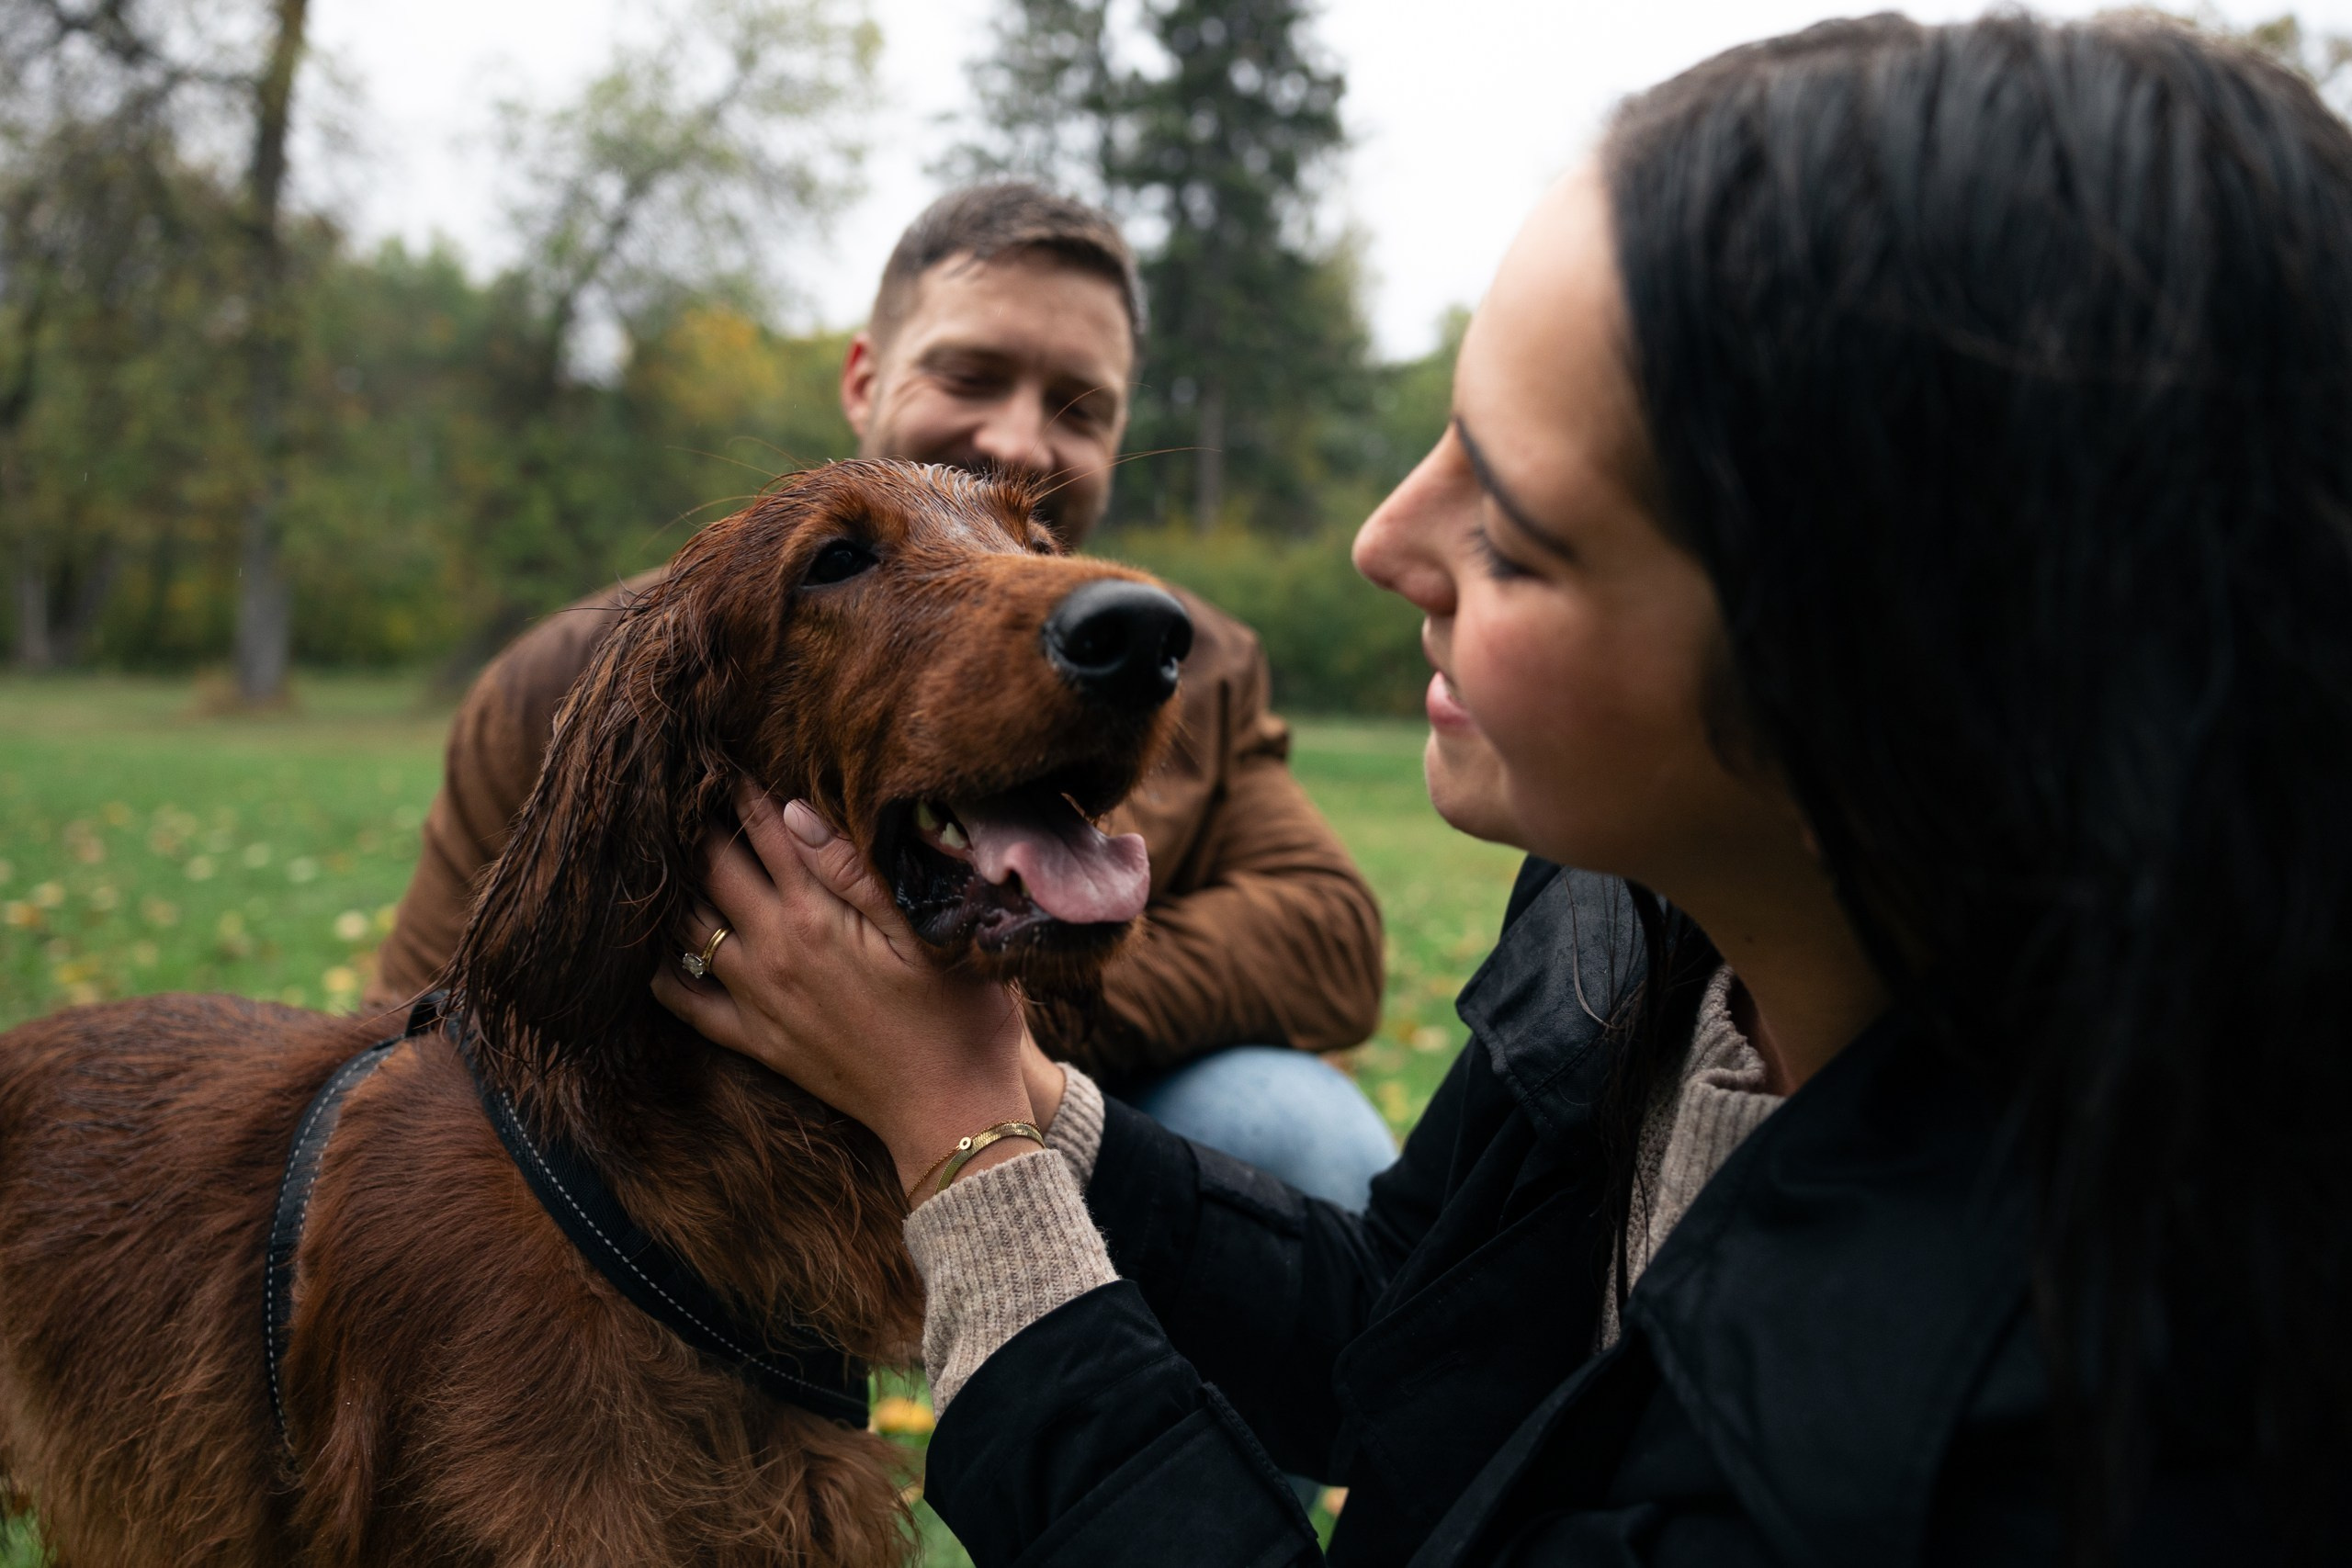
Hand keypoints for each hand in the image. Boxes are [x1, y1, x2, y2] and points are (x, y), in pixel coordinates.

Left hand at [652, 783, 1037, 1196]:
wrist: (949, 1109)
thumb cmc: (958, 1014)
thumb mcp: (923, 931)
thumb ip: (855, 871)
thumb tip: (794, 813)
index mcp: (817, 917)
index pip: (766, 834)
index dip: (741, 791)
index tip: (721, 756)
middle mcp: (775, 953)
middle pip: (715, 872)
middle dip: (698, 827)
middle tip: (681, 789)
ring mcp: (760, 1000)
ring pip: (691, 929)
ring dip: (675, 888)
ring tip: (661, 853)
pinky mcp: (759, 1041)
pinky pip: (689, 1005)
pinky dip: (662, 976)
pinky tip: (647, 955)